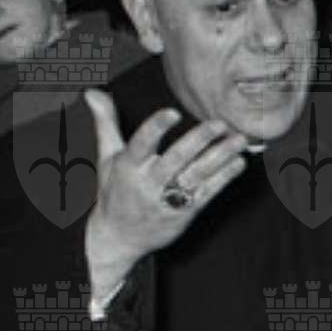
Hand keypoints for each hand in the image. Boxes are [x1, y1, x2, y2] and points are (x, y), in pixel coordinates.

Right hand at [84, 90, 249, 292]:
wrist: (119, 238)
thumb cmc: (115, 191)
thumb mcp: (106, 157)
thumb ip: (106, 123)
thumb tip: (92, 92)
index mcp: (128, 167)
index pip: (141, 144)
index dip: (155, 128)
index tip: (172, 112)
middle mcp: (148, 183)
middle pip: (175, 160)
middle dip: (197, 141)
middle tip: (218, 123)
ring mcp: (167, 199)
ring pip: (196, 176)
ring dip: (220, 157)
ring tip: (238, 140)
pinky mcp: (184, 213)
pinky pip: (206, 194)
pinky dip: (223, 178)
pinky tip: (238, 163)